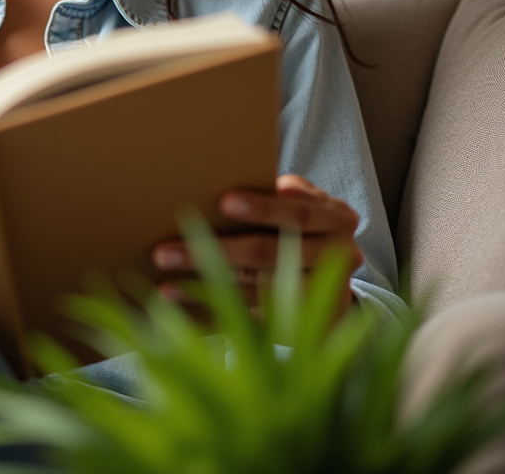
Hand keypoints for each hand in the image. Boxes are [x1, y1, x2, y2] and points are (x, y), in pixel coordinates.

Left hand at [151, 174, 363, 317]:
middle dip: (218, 250)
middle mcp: (338, 257)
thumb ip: (277, 194)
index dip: (262, 208)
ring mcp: (324, 296)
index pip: (296, 212)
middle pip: (271, 253)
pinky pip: (253, 322)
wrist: (333, 275)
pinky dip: (216, 315)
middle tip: (165, 251)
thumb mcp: (301, 202)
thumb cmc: (299, 222)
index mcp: (337, 218)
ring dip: (208, 287)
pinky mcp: (305, 325)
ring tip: (166, 285)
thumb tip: (217, 179)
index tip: (223, 201)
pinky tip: (184, 309)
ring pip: (259, 292)